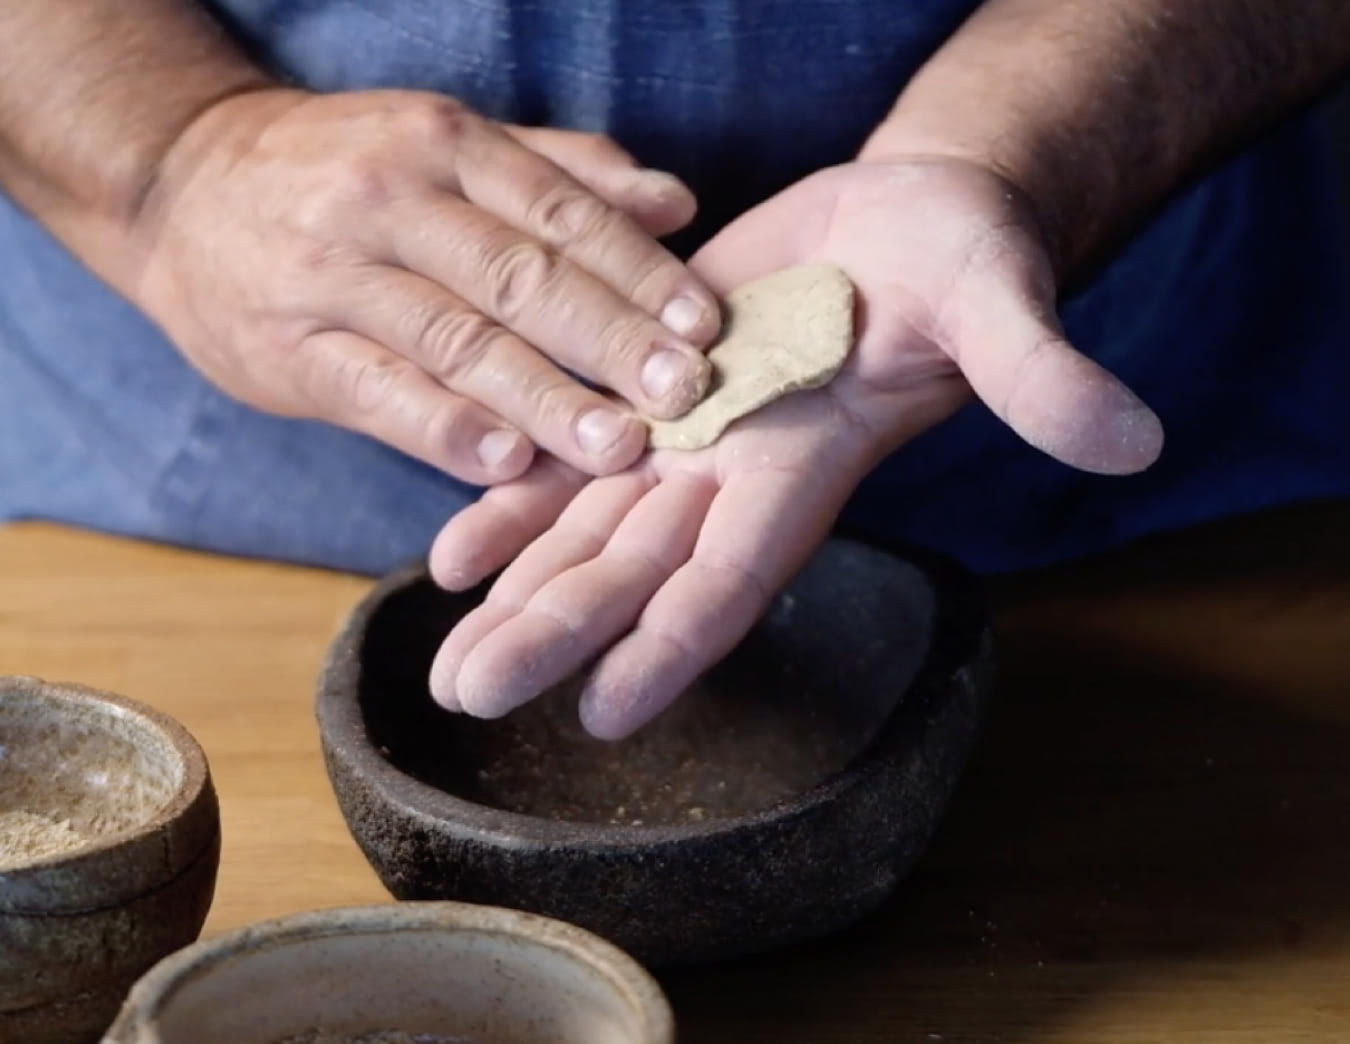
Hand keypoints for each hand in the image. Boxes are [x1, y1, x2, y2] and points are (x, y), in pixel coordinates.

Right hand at [126, 88, 721, 483]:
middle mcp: (390, 202)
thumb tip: (675, 202)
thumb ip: (563, 173)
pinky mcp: (289, 349)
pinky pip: (377, 391)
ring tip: (617, 445)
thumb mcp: (448, 146)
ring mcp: (333, 276)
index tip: (706, 326)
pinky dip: (443, 429)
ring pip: (456, 339)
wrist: (182, 186)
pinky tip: (504, 465)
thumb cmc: (346, 172)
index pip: (559, 213)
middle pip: (518, 277)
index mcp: (444, 146)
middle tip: (685, 394)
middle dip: (610, 340)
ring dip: (543, 398)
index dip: (639, 270)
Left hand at [426, 157, 1163, 736]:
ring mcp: (683, 438)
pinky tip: (451, 556)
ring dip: (517, 591)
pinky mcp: (646, 391)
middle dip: (553, 632)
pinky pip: (566, 457)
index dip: (672, 643)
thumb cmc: (963, 263)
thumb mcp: (999, 302)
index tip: (604, 711)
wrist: (901, 222)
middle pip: (632, 568)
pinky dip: (511, 503)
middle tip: (466, 697)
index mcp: (806, 470)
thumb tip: (1134, 436)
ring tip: (447, 658)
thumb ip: (1040, 373)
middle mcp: (733, 474)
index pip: (733, 575)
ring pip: (585, 529)